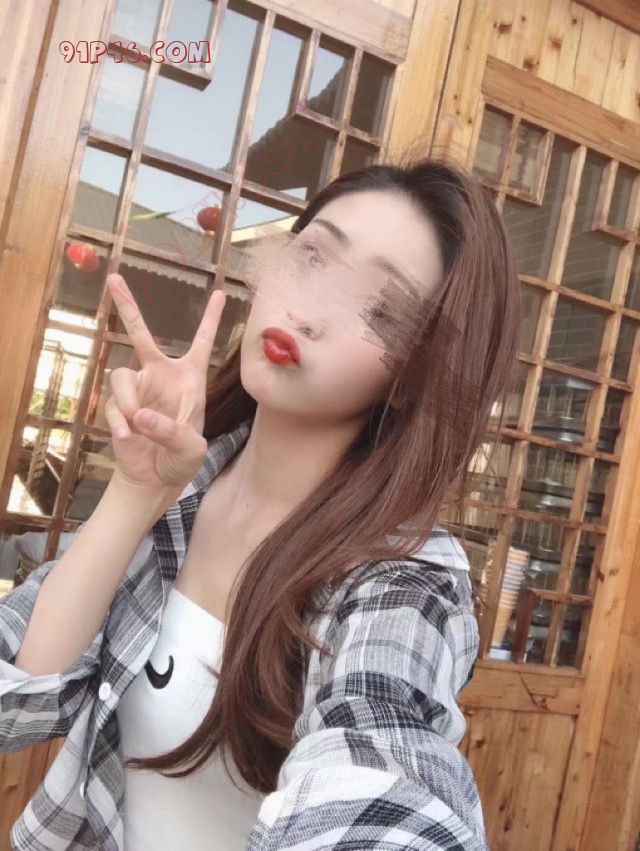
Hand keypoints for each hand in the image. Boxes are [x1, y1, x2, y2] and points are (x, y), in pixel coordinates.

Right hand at [103, 272, 225, 492]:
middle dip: (127, 306)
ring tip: (137, 427)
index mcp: (189, 380)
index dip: (210, 319)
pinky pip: (112, 404)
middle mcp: (160, 376)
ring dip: (126, 402)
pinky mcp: (117, 406)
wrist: (155, 478)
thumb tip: (142, 416)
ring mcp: (137, 389)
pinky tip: (128, 438)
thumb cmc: (182, 459)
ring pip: (120, 375)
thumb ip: (172, 431)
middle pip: (140, 334)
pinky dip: (119, 421)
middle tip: (114, 278)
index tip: (220, 293)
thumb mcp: (191, 448)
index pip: (202, 343)